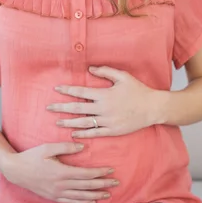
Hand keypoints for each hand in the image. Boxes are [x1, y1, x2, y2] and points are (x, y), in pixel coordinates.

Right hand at [2, 142, 119, 202]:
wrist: (15, 170)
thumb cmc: (31, 156)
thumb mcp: (47, 148)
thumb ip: (66, 147)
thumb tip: (82, 147)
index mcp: (61, 172)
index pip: (86, 174)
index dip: (99, 173)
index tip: (110, 171)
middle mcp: (61, 185)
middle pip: (87, 187)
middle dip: (103, 185)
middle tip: (116, 183)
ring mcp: (57, 193)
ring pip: (81, 197)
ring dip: (95, 196)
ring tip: (107, 194)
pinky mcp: (52, 197)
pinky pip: (71, 202)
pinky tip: (90, 202)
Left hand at [47, 66, 162, 137]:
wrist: (153, 108)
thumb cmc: (138, 90)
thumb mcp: (123, 76)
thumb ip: (106, 71)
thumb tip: (90, 68)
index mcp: (104, 94)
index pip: (81, 91)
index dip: (67, 90)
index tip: (56, 89)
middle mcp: (103, 108)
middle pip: (77, 108)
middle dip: (61, 107)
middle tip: (48, 107)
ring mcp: (107, 121)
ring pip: (83, 122)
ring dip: (68, 122)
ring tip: (57, 122)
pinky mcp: (113, 131)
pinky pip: (95, 133)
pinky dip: (83, 134)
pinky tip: (73, 133)